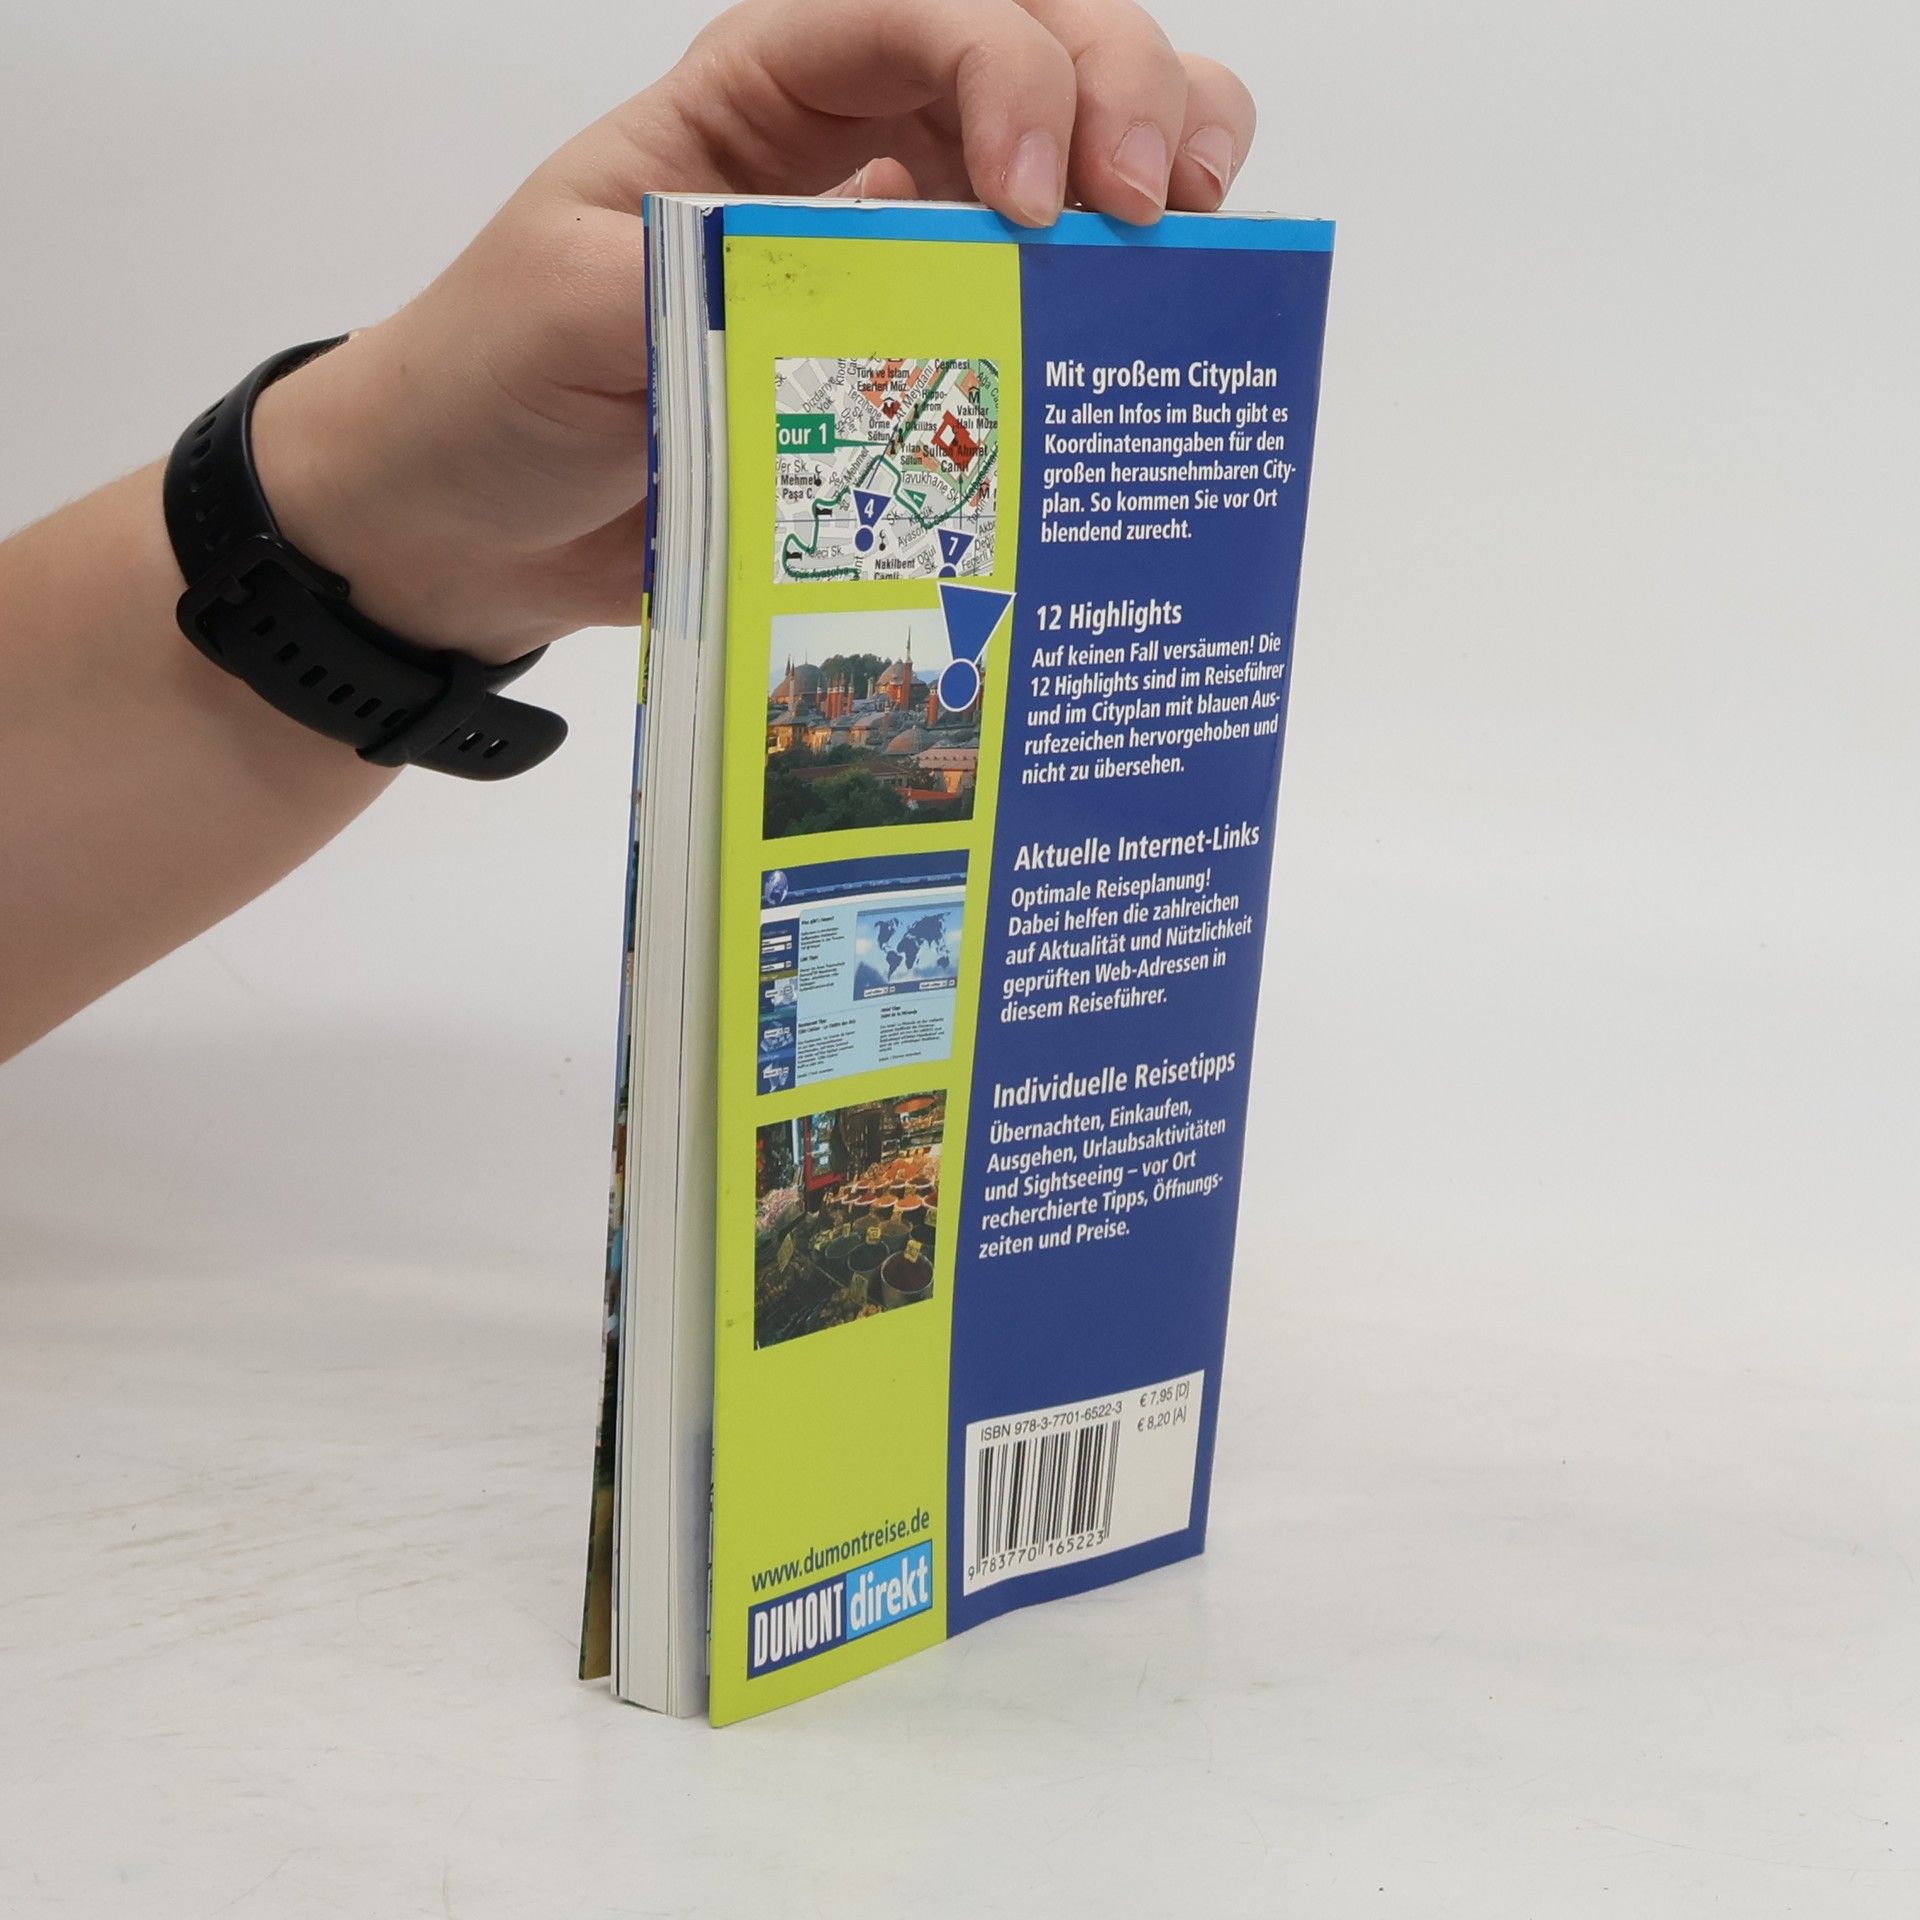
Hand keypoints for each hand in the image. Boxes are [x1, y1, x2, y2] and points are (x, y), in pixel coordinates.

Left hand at [254, 0, 1255, 663]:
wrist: (470, 526)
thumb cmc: (494, 389)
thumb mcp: (575, 300)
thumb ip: (720, 271)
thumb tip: (895, 279)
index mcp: (757, 101)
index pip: (914, 11)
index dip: (1004, 67)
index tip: (1032, 199)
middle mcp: (849, 150)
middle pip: (1030, 41)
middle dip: (1118, 91)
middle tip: (1146, 215)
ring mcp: (905, 252)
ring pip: (1073, 145)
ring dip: (1164, 155)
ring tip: (1192, 240)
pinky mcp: (931, 360)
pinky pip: (1050, 302)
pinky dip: (1129, 295)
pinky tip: (1160, 323)